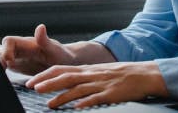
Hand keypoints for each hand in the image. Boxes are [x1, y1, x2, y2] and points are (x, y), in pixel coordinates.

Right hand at [0, 24, 75, 74]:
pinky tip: (1, 77)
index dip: (5, 50)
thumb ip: (45, 40)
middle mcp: (20, 49)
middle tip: (2, 71)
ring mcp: (17, 57)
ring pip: (0, 57)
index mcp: (27, 44)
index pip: (8, 41)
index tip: (10, 61)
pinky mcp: (17, 66)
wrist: (65, 63)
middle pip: (1, 50)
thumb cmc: (61, 55)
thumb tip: (40, 27)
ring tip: (0, 75)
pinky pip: (4, 65)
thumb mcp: (55, 50)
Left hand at [25, 61, 168, 108]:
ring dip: (62, 96)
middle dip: (47, 83)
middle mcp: (92, 74)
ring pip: (78, 89)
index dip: (45, 75)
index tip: (32, 81)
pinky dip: (86, 102)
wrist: (145, 74)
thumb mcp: (100, 72)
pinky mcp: (112, 93)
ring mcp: (101, 84)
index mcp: (88, 69)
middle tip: (32, 88)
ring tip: (50, 104)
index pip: (61, 69)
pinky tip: (77, 107)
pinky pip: (97, 98)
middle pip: (66, 77)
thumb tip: (68, 83)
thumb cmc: (123, 74)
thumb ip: (85, 77)